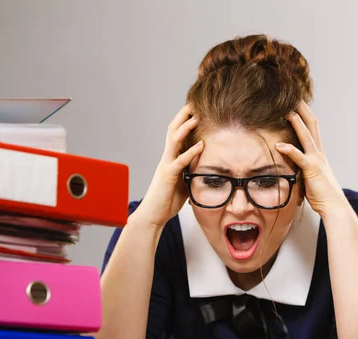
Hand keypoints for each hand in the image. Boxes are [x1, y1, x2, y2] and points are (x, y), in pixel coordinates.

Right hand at [134, 105, 203, 227]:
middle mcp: (167, 158)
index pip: (177, 134)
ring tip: (197, 116)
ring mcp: (166, 165)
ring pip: (174, 140)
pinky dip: (191, 152)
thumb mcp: (184, 182)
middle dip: (183, 115)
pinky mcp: (168, 176)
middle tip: (194, 102)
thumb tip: (205, 166)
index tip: (196, 108)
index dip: (185, 120)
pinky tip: (201, 145)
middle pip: (173, 130)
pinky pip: (180, 161)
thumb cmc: (167, 201)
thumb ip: (191, 171)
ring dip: (185, 127)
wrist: (153, 216)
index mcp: (171, 158)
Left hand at [275, 100, 348, 218]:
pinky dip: (289, 150)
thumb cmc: (322, 195)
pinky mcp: (312, 170)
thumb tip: (291, 164)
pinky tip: (279, 144)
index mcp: (318, 153)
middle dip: (302, 109)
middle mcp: (319, 153)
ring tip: (285, 111)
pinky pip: (300, 157)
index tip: (295, 102)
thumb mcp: (310, 176)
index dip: (304, 114)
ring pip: (306, 136)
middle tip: (292, 95)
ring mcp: (316, 160)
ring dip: (296, 123)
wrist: (334, 206)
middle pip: (311, 124)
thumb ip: (302, 167)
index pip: (312, 127)